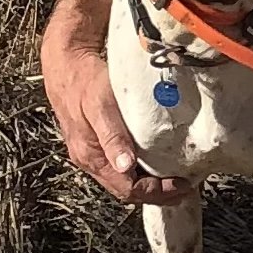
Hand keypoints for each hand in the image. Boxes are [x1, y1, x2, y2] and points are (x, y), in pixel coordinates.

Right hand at [41, 21, 187, 205]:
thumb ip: (112, 137)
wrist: (67, 60)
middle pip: (127, 189)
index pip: (127, 190)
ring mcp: (94, 150)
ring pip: (125, 178)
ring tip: (177, 176)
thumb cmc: (83, 81)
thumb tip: (125, 167)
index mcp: (91, 156)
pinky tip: (158, 158)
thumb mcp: (100, 107)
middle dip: (157, 192)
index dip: (155, 192)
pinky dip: (142, 167)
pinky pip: (122, 163)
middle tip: (186, 186)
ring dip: (151, 181)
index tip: (181, 185)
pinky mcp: (99, 139)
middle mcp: (91, 158)